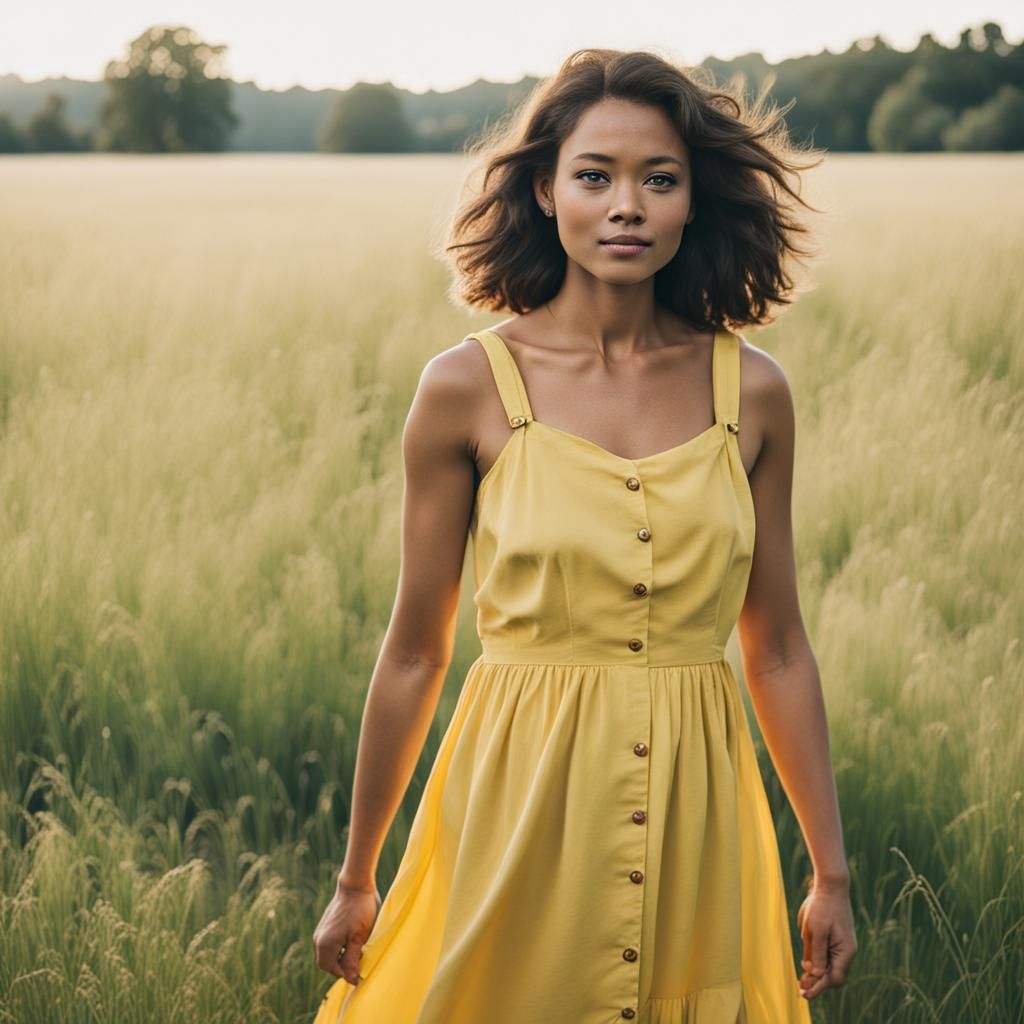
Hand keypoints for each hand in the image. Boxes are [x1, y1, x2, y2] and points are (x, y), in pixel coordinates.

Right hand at [313, 879, 382, 984]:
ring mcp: (321, 930)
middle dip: (342, 965)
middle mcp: (319, 938)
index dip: (344, 974)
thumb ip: (352, 960)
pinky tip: (353, 939)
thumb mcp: (359, 938)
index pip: (330, 968)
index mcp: (325, 943)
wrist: (355, 886)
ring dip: (341, 955)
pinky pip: (329, 943)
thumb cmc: (360, 910)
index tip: (358, 972)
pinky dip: (340, 946)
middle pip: (328, 962)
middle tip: (359, 959)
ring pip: (329, 953)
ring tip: (358, 948)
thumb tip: (351, 979)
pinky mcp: (325, 925)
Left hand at [796, 880, 857, 999]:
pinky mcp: (836, 939)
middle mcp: (846, 951)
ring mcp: (842, 945)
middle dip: (817, 983)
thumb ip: (816, 953)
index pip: (834, 978)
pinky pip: (828, 956)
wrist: (830, 886)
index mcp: (845, 951)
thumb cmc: (822, 907)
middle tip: (800, 989)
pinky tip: (807, 963)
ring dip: (817, 973)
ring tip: (801, 980)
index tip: (804, 993)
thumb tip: (815, 975)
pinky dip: (818, 962)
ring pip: (830, 966)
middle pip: (833, 975)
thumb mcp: (815, 930)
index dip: (819, 987)